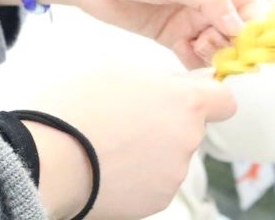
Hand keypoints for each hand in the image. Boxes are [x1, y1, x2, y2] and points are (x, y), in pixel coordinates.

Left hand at [0, 0, 265, 67]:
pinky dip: (194, 61)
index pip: (249, 4)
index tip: (253, 48)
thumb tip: (240, 27)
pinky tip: (181, 50)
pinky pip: (194, 56)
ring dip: (212, 53)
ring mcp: (190, 18)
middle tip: (216, 48)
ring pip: (217, 46)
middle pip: (236, 30)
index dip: (255, 27)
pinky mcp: (172, 36)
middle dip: (232, 44)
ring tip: (193, 45)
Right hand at [26, 67, 235, 218]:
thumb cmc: (79, 108)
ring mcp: (175, 172)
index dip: (211, 100)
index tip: (193, 101)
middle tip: (131, 121)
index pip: (226, 101)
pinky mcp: (159, 201)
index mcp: (186, 102)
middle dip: (170, 124)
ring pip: (173, 156)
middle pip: (193, 129)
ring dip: (154, 151)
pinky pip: (158, 182)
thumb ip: (166, 79)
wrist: (49, 159)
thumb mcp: (123, 72)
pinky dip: (141, 177)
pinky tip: (112, 168)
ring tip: (114, 146)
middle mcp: (189, 138)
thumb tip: (195, 83)